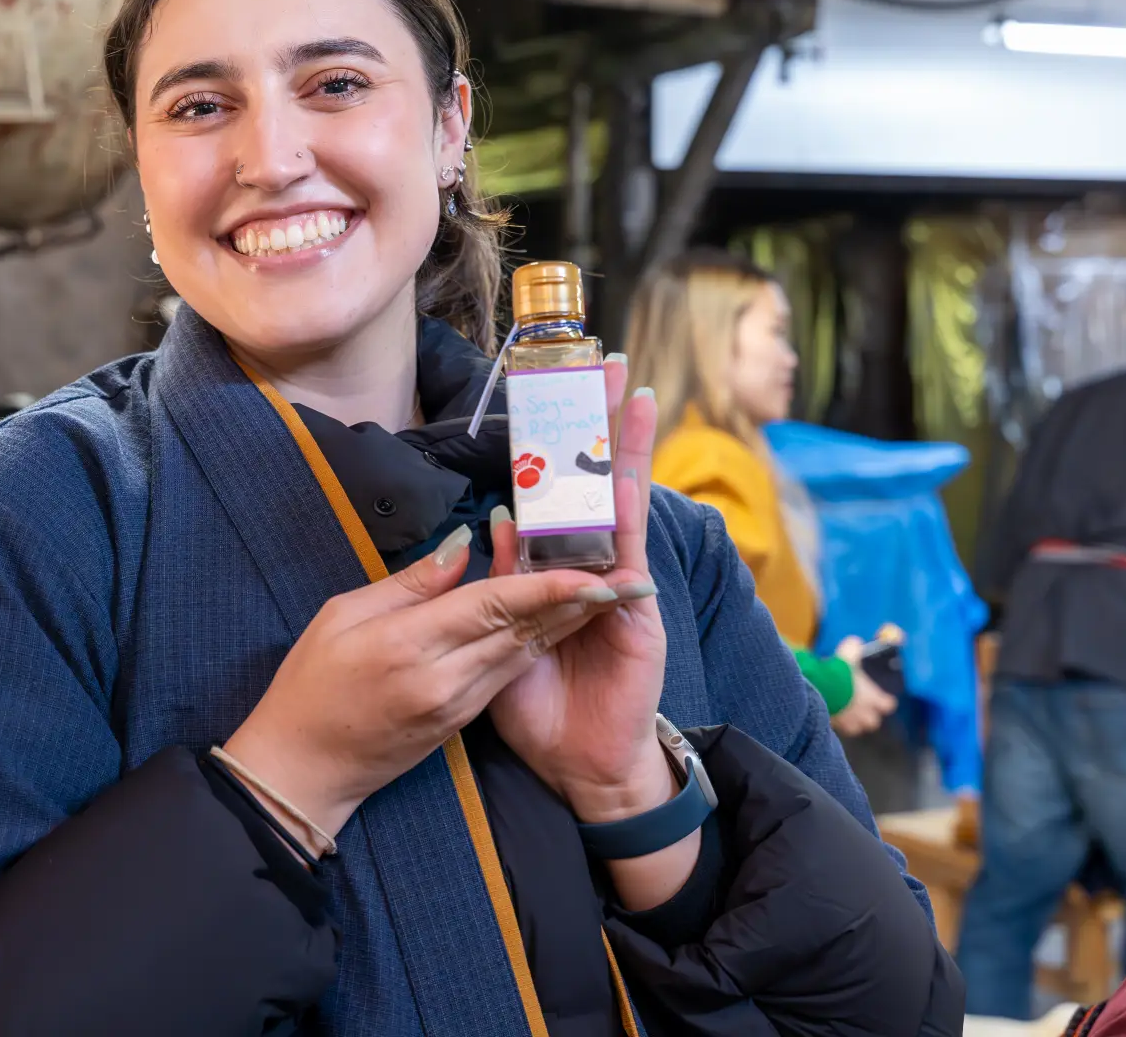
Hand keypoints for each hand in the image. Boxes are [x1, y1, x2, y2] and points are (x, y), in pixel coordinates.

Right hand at [223, 540, 619, 853]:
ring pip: (522, 654)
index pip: (491, 606)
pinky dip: (535, 645)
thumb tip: (460, 549)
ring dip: (566, 623)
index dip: (544, 584)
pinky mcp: (459, 723)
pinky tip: (559, 623)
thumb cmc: (309, 685)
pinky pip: (505, 674)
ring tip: (606, 591)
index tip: (588, 568)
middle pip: (521, 631)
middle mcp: (443, 680)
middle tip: (622, 573)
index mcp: (409, 647)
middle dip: (574, 601)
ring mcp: (454, 707)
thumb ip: (408, 585)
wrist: (301, 770)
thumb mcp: (341, 617)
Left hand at [487, 358, 669, 824]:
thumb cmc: (539, 706)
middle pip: (590, 479)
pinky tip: (626, 475)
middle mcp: (585, 564)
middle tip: (602, 360)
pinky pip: (625, 551)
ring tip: (630, 391)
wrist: (580, 765)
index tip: (547, 389)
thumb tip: (492, 520)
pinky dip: (626, 511)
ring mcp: (615, 581)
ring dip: (624, 447)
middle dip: (597, 422)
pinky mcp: (633, 609)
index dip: (549, 443)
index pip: (549, 491)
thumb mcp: (499, 637)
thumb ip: (497, 580)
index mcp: (548, 568)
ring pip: (618, 500)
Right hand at [828, 635, 897, 736]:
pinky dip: (837, 723)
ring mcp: (848, 720)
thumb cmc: (839, 672)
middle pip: (873, 721)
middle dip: (870, 716)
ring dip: (854, 722)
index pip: (887, 705)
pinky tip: (832, 715)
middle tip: (864, 708)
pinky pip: (838, 727)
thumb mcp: (848, 653)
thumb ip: (854, 647)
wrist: (821, 687)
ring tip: (848, 714)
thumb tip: (856, 642)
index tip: (886, 700)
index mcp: (872, 697)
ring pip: (856, 727)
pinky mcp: (833, 724)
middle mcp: (863, 712)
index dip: (886, 702)